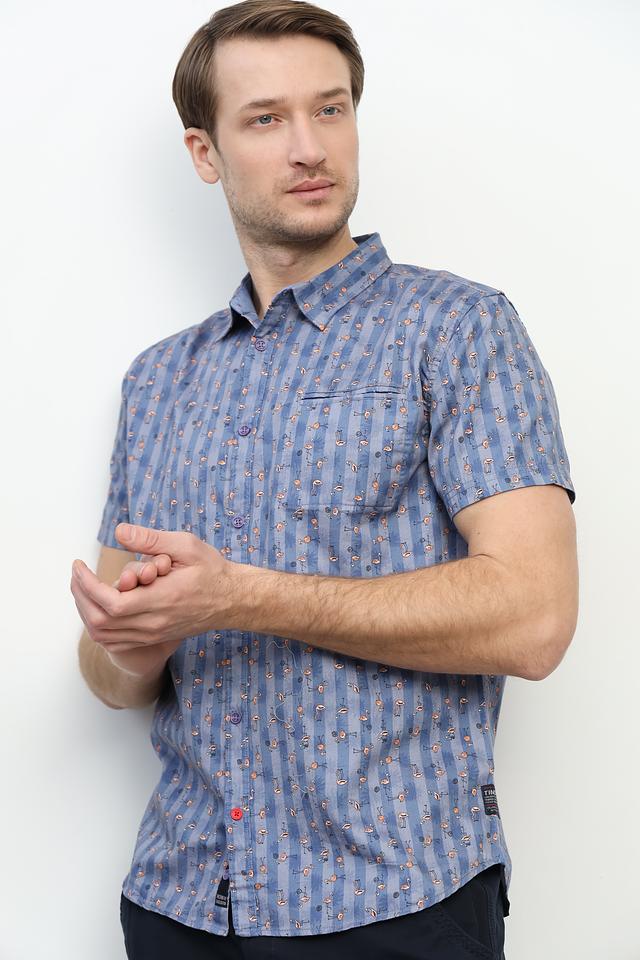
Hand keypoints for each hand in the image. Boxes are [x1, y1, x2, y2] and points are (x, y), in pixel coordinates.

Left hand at [70, 523, 246, 675]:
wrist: (233, 600)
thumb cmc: (211, 570)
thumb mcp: (185, 545)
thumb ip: (151, 539)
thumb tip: (119, 531)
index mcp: (162, 599)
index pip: (111, 603)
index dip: (88, 586)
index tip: (79, 566)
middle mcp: (155, 623)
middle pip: (101, 622)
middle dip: (81, 597)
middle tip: (77, 574)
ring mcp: (153, 634)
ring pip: (105, 635)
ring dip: (87, 612)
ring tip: (84, 587)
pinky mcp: (154, 638)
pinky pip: (115, 641)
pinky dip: (99, 626)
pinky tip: (99, 605)